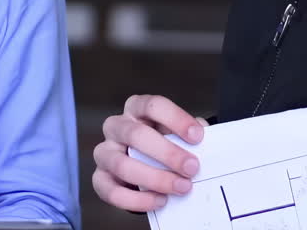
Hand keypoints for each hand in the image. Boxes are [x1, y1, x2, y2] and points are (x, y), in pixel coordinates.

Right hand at [92, 94, 209, 211]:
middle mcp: (116, 127)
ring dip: (155, 178)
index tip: (198, 135)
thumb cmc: (163, 145)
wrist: (146, 167)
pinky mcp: (100, 178)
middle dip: (167, 153)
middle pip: (136, 135)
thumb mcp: (176, 134)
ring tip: (181, 187)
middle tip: (192, 167)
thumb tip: (206, 143)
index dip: (175, 119)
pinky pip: (112, 191)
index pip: (153, 105)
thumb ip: (188, 136)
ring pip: (122, 164)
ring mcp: (105, 152)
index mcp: (136, 108)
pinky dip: (138, 199)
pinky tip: (160, 200)